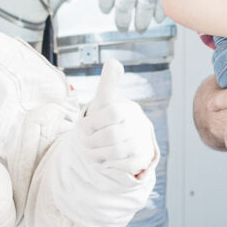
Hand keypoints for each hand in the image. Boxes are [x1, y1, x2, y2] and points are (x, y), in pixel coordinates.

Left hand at [78, 58, 157, 182]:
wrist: (122, 141)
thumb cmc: (107, 120)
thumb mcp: (104, 102)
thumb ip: (107, 84)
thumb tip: (114, 61)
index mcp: (127, 109)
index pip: (111, 112)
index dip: (93, 122)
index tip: (84, 126)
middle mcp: (138, 124)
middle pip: (111, 135)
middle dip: (93, 142)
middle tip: (84, 143)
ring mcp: (142, 142)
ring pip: (116, 151)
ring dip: (98, 154)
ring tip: (91, 152)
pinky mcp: (142, 159)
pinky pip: (122, 165)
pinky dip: (108, 164)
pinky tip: (103, 159)